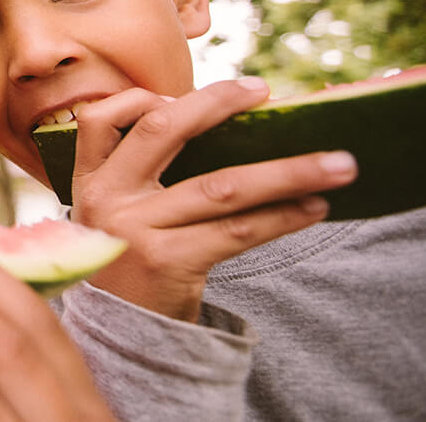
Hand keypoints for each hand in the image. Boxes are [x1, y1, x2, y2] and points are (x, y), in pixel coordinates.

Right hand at [69, 78, 356, 319]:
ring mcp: (135, 230)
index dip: (142, 97)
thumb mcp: (113, 213)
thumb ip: (138, 171)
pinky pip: (237, 230)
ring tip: (336, 164)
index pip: (99, 118)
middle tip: (263, 90)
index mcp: (89, 181)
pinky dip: (283, 217)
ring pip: (220, 185)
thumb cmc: (131, 262)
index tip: (184, 92)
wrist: (121, 336)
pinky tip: (313, 208)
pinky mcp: (168, 261)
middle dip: (217, 102)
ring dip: (286, 171)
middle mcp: (106, 199)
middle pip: (162, 130)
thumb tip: (219, 120)